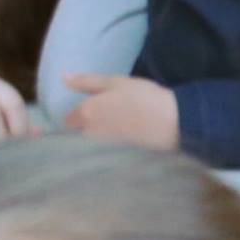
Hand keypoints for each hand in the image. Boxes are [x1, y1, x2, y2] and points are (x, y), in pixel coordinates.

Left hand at [62, 74, 179, 148]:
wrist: (176, 122)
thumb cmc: (145, 97)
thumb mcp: (116, 82)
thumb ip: (86, 81)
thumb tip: (64, 78)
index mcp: (87, 112)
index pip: (68, 121)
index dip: (77, 117)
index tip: (90, 115)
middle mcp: (90, 133)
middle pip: (76, 137)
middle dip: (83, 132)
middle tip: (104, 124)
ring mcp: (102, 150)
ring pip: (89, 148)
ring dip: (93, 144)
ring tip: (114, 134)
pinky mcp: (115, 161)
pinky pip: (102, 159)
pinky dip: (106, 155)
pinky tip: (120, 147)